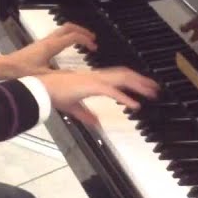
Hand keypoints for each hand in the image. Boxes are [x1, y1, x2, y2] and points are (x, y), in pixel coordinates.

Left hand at [0, 22, 96, 79]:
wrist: (4, 67)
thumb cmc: (22, 71)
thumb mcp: (44, 76)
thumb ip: (61, 76)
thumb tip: (77, 76)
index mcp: (51, 46)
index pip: (73, 37)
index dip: (86, 40)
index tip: (94, 46)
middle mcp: (48, 40)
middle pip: (68, 27)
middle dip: (82, 31)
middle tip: (92, 38)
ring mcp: (43, 41)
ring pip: (62, 30)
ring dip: (75, 32)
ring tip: (83, 40)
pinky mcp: (40, 45)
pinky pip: (57, 35)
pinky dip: (67, 37)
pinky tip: (69, 47)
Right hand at [38, 67, 158, 124]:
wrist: (41, 91)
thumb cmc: (54, 95)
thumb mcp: (74, 107)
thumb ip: (87, 115)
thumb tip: (97, 123)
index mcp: (93, 80)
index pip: (117, 77)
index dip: (131, 80)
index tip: (143, 86)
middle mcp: (96, 76)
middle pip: (124, 74)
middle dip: (141, 80)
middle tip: (155, 88)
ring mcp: (94, 80)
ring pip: (122, 79)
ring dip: (138, 85)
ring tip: (152, 93)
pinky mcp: (91, 86)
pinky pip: (112, 92)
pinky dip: (125, 98)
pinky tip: (135, 105)